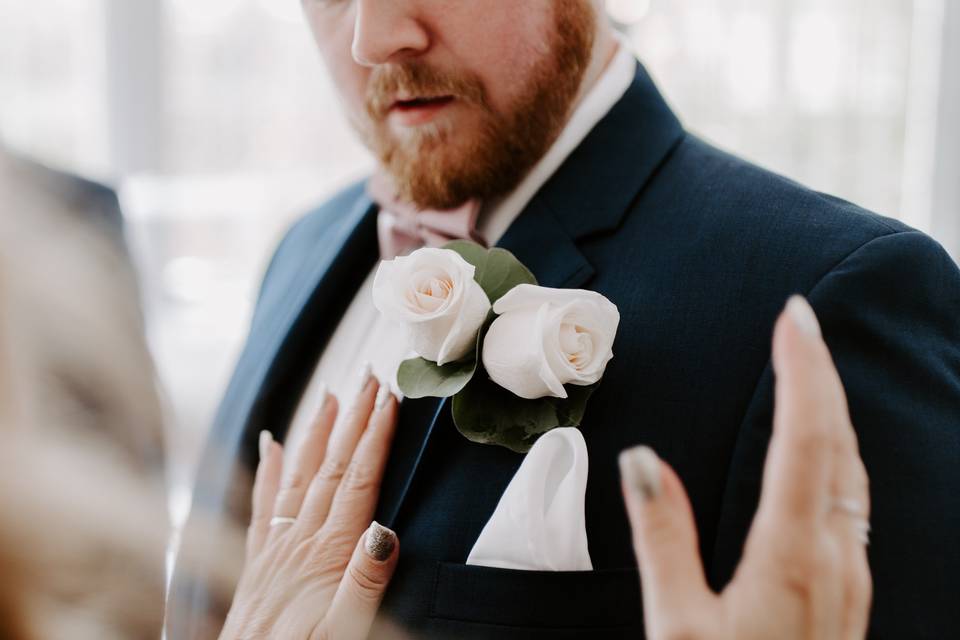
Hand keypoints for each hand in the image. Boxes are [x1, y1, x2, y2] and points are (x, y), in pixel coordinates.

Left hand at [220, 372, 399, 639]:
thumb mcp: (346, 632)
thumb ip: (364, 583)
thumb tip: (386, 531)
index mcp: (328, 553)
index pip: (358, 480)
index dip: (376, 436)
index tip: (391, 398)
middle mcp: (300, 541)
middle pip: (332, 466)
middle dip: (354, 419)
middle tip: (370, 378)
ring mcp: (276, 548)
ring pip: (299, 475)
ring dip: (317, 432)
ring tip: (331, 396)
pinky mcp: (258, 561)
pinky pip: (264, 504)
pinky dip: (268, 469)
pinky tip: (271, 443)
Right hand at [619, 296, 871, 639]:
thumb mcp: (677, 625)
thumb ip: (662, 538)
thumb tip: (643, 461)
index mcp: (792, 557)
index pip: (804, 439)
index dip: (802, 371)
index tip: (793, 318)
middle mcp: (834, 557)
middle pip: (839, 443)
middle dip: (822, 373)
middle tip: (800, 323)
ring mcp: (848, 575)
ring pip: (853, 469)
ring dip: (833, 409)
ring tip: (809, 369)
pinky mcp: (846, 589)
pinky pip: (852, 498)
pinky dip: (836, 450)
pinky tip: (820, 450)